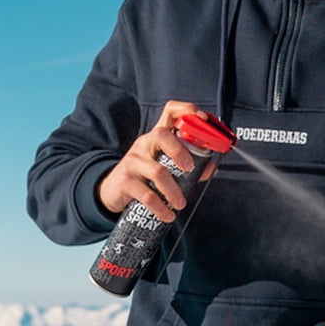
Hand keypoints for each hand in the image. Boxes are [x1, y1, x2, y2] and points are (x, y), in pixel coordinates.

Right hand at [97, 100, 208, 221]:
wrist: (113, 190)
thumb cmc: (145, 175)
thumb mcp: (164, 166)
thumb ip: (189, 166)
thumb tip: (211, 168)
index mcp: (158, 137)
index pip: (170, 111)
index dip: (188, 110)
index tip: (203, 119)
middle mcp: (144, 143)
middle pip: (162, 135)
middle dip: (180, 151)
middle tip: (190, 169)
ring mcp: (133, 161)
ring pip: (157, 172)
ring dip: (174, 191)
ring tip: (181, 204)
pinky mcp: (125, 180)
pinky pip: (146, 195)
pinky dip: (160, 207)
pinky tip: (168, 215)